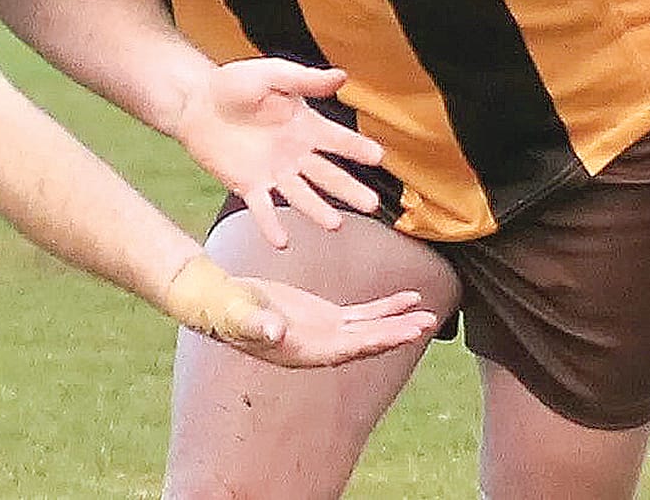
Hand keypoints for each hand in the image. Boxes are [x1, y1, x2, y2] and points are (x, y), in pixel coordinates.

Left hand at [175, 58, 385, 249]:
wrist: (196, 104)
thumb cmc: (234, 85)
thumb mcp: (270, 75)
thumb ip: (303, 80)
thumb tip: (341, 76)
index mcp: (305, 126)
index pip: (337, 139)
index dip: (356, 148)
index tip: (378, 156)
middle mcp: (295, 153)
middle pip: (328, 175)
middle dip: (349, 189)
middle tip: (371, 204)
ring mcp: (273, 172)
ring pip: (302, 195)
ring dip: (317, 210)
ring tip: (334, 225)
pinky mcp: (248, 185)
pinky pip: (263, 208)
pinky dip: (271, 225)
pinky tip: (281, 242)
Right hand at [216, 282, 437, 369]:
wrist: (222, 303)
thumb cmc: (227, 312)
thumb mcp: (240, 315)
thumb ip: (258, 325)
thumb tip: (275, 331)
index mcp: (306, 351)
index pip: (349, 348)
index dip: (377, 342)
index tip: (402, 335)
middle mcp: (323, 347)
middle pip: (368, 342)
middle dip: (397, 334)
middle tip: (425, 324)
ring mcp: (328, 332)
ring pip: (372, 328)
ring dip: (399, 322)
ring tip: (427, 314)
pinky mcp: (328, 316)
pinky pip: (364, 314)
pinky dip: (387, 307)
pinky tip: (408, 298)